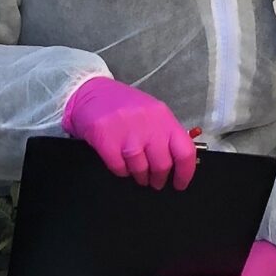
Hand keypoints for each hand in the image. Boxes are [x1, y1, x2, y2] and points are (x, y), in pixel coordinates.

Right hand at [62, 76, 197, 189]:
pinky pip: (120, 168)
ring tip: (138, 173)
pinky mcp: (106, 140)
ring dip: (140, 177)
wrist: (91, 92)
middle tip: (156, 182)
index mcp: (163, 117)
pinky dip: (121, 171)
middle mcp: (148, 124)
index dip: (185, 173)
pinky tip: (120, 162)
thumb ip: (165, 134)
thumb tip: (178, 162)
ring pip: (140, 170)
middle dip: (159, 179)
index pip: (184, 151)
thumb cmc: (124, 105)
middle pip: (162, 165)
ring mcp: (126, 132)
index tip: (180, 184)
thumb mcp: (151, 113)